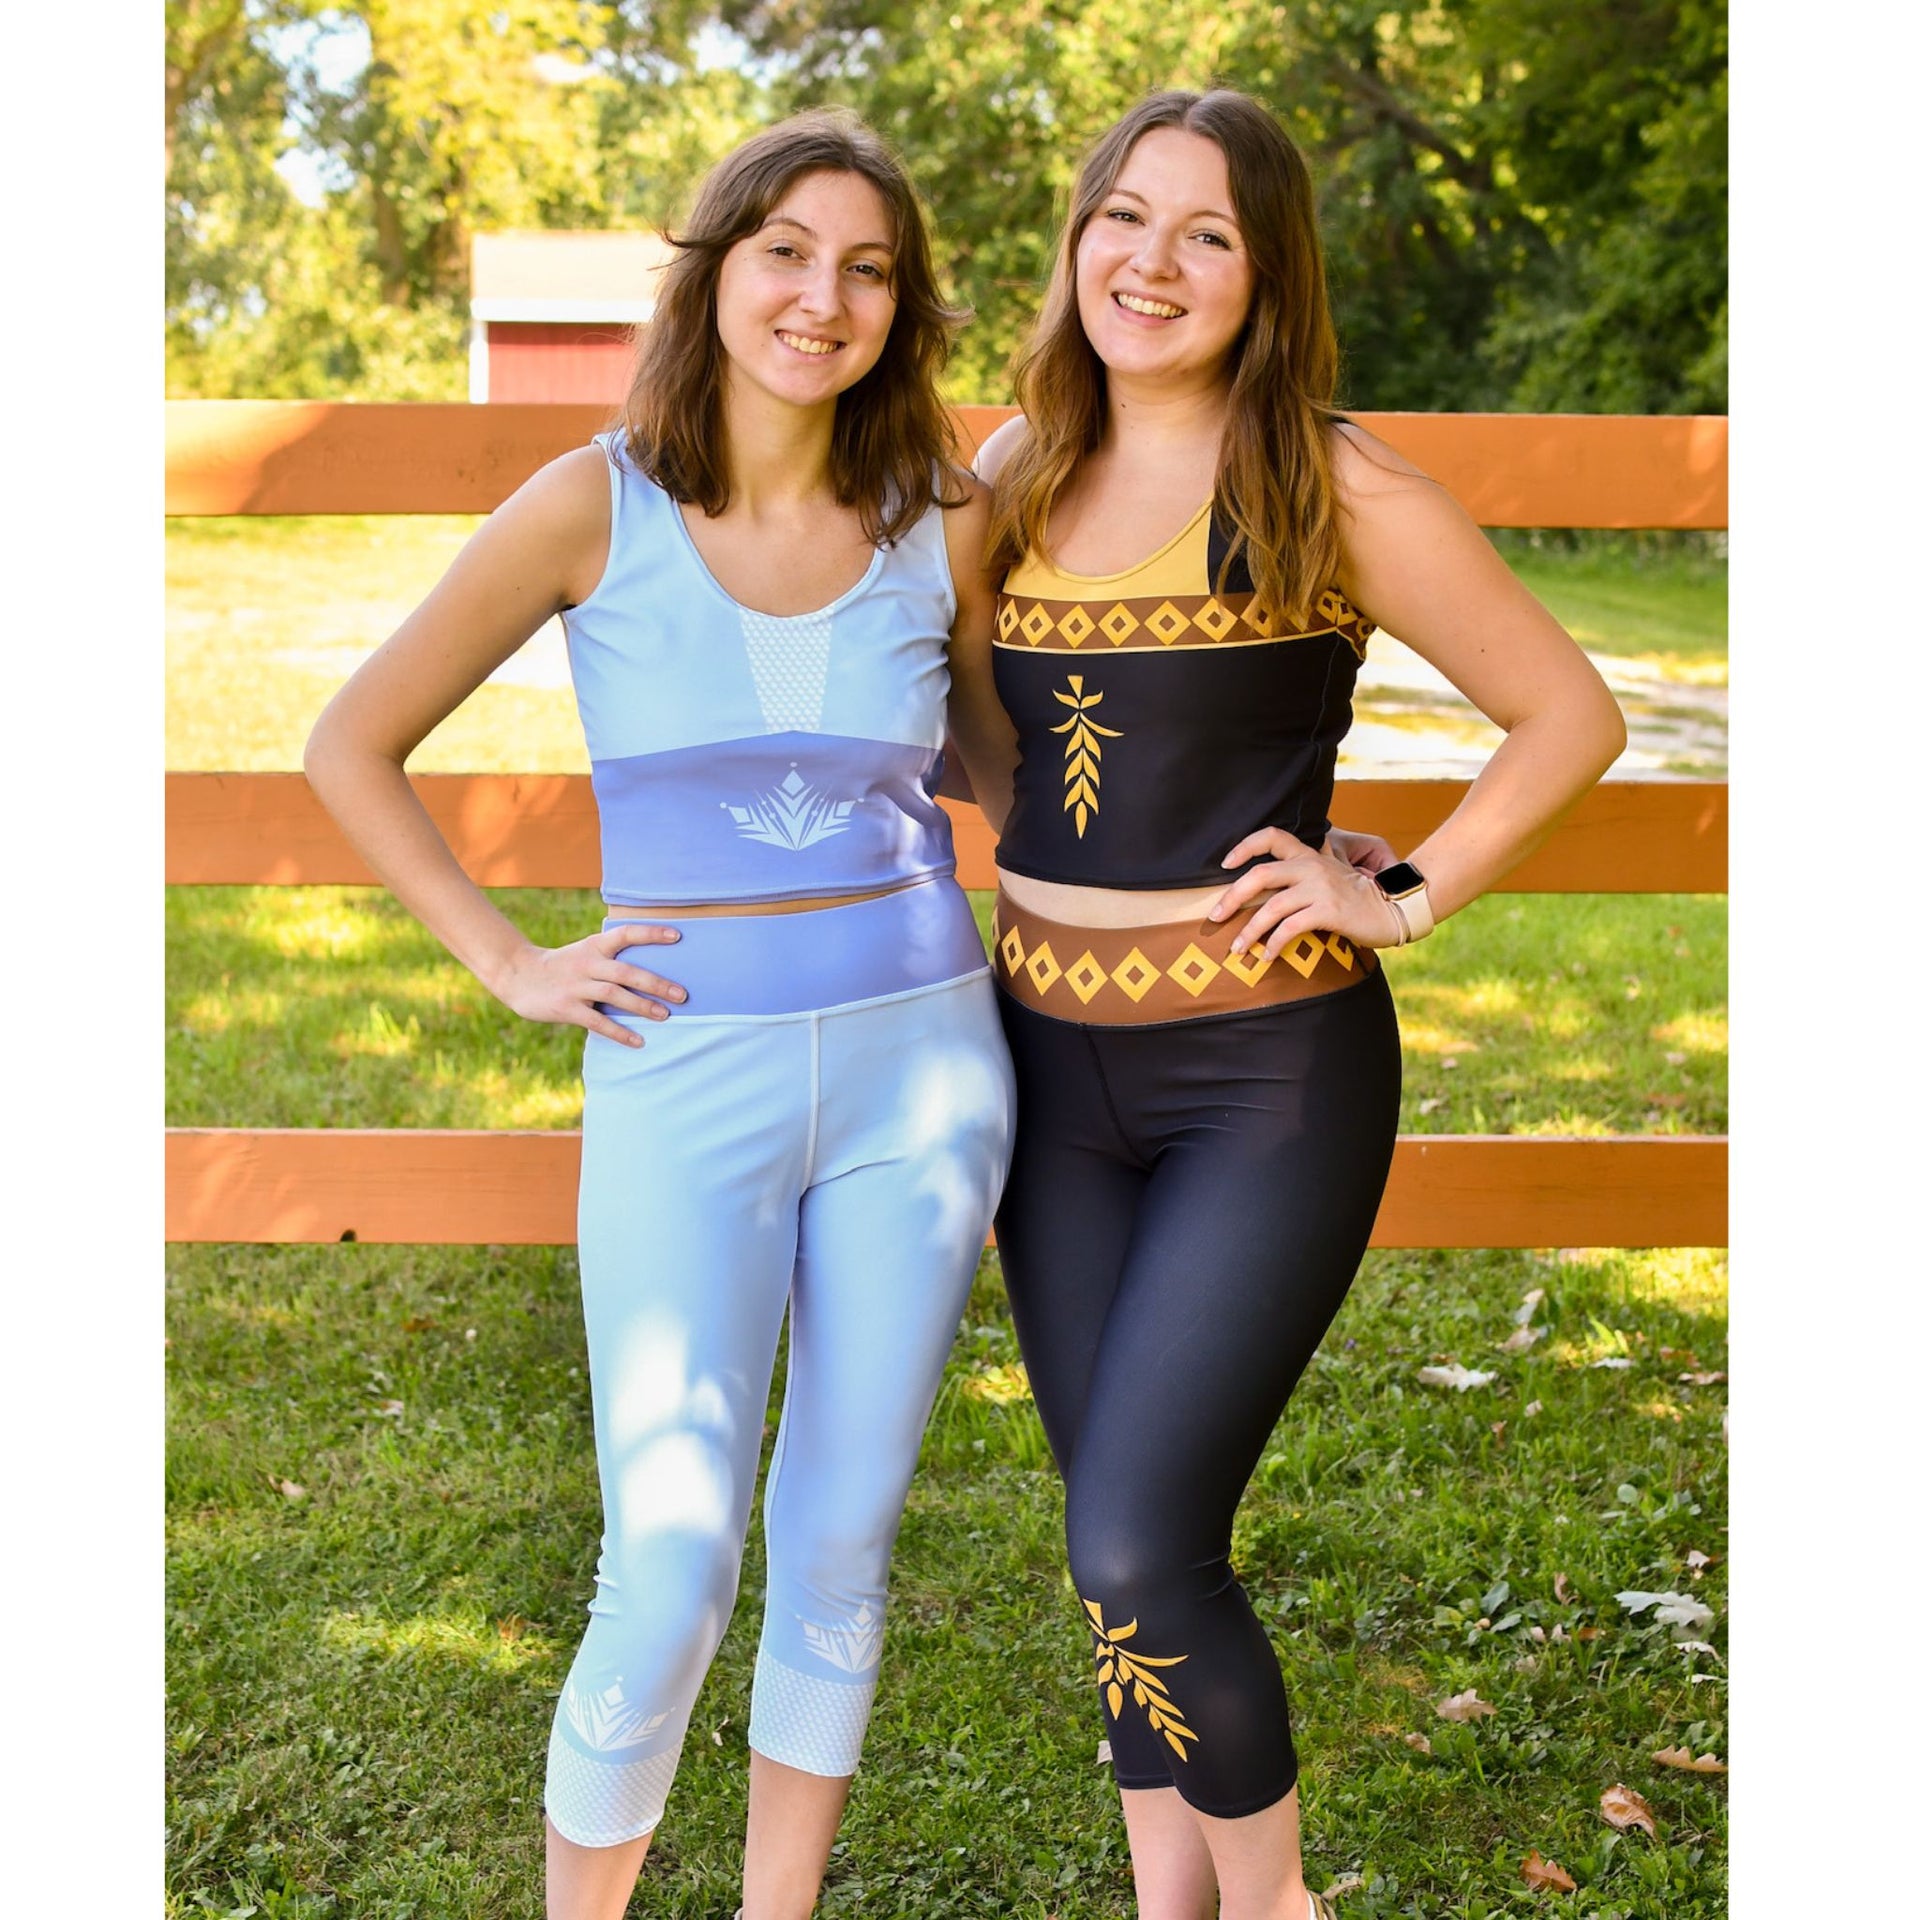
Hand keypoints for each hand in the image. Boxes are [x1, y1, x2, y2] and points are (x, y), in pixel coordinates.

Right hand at [492, 923, 685, 1048]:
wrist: (518, 975)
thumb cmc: (563, 966)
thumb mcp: (585, 953)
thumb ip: (612, 959)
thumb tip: (653, 975)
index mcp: (595, 946)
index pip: (626, 934)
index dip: (651, 934)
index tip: (678, 936)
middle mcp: (587, 963)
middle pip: (627, 972)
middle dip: (656, 983)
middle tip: (682, 995)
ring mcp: (576, 986)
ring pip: (614, 995)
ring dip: (642, 1006)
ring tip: (665, 1016)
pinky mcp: (567, 1008)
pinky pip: (598, 1021)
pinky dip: (619, 1032)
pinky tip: (638, 1041)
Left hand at [1209, 827, 1403, 954]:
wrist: (1393, 908)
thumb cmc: (1358, 898)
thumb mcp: (1330, 878)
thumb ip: (1303, 878)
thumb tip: (1268, 896)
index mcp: (1309, 855)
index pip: (1272, 837)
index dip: (1245, 846)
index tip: (1225, 864)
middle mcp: (1311, 867)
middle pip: (1259, 875)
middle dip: (1231, 898)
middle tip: (1215, 917)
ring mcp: (1320, 888)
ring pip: (1271, 907)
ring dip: (1249, 931)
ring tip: (1237, 949)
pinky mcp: (1328, 910)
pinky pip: (1290, 928)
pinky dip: (1274, 944)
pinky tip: (1267, 957)